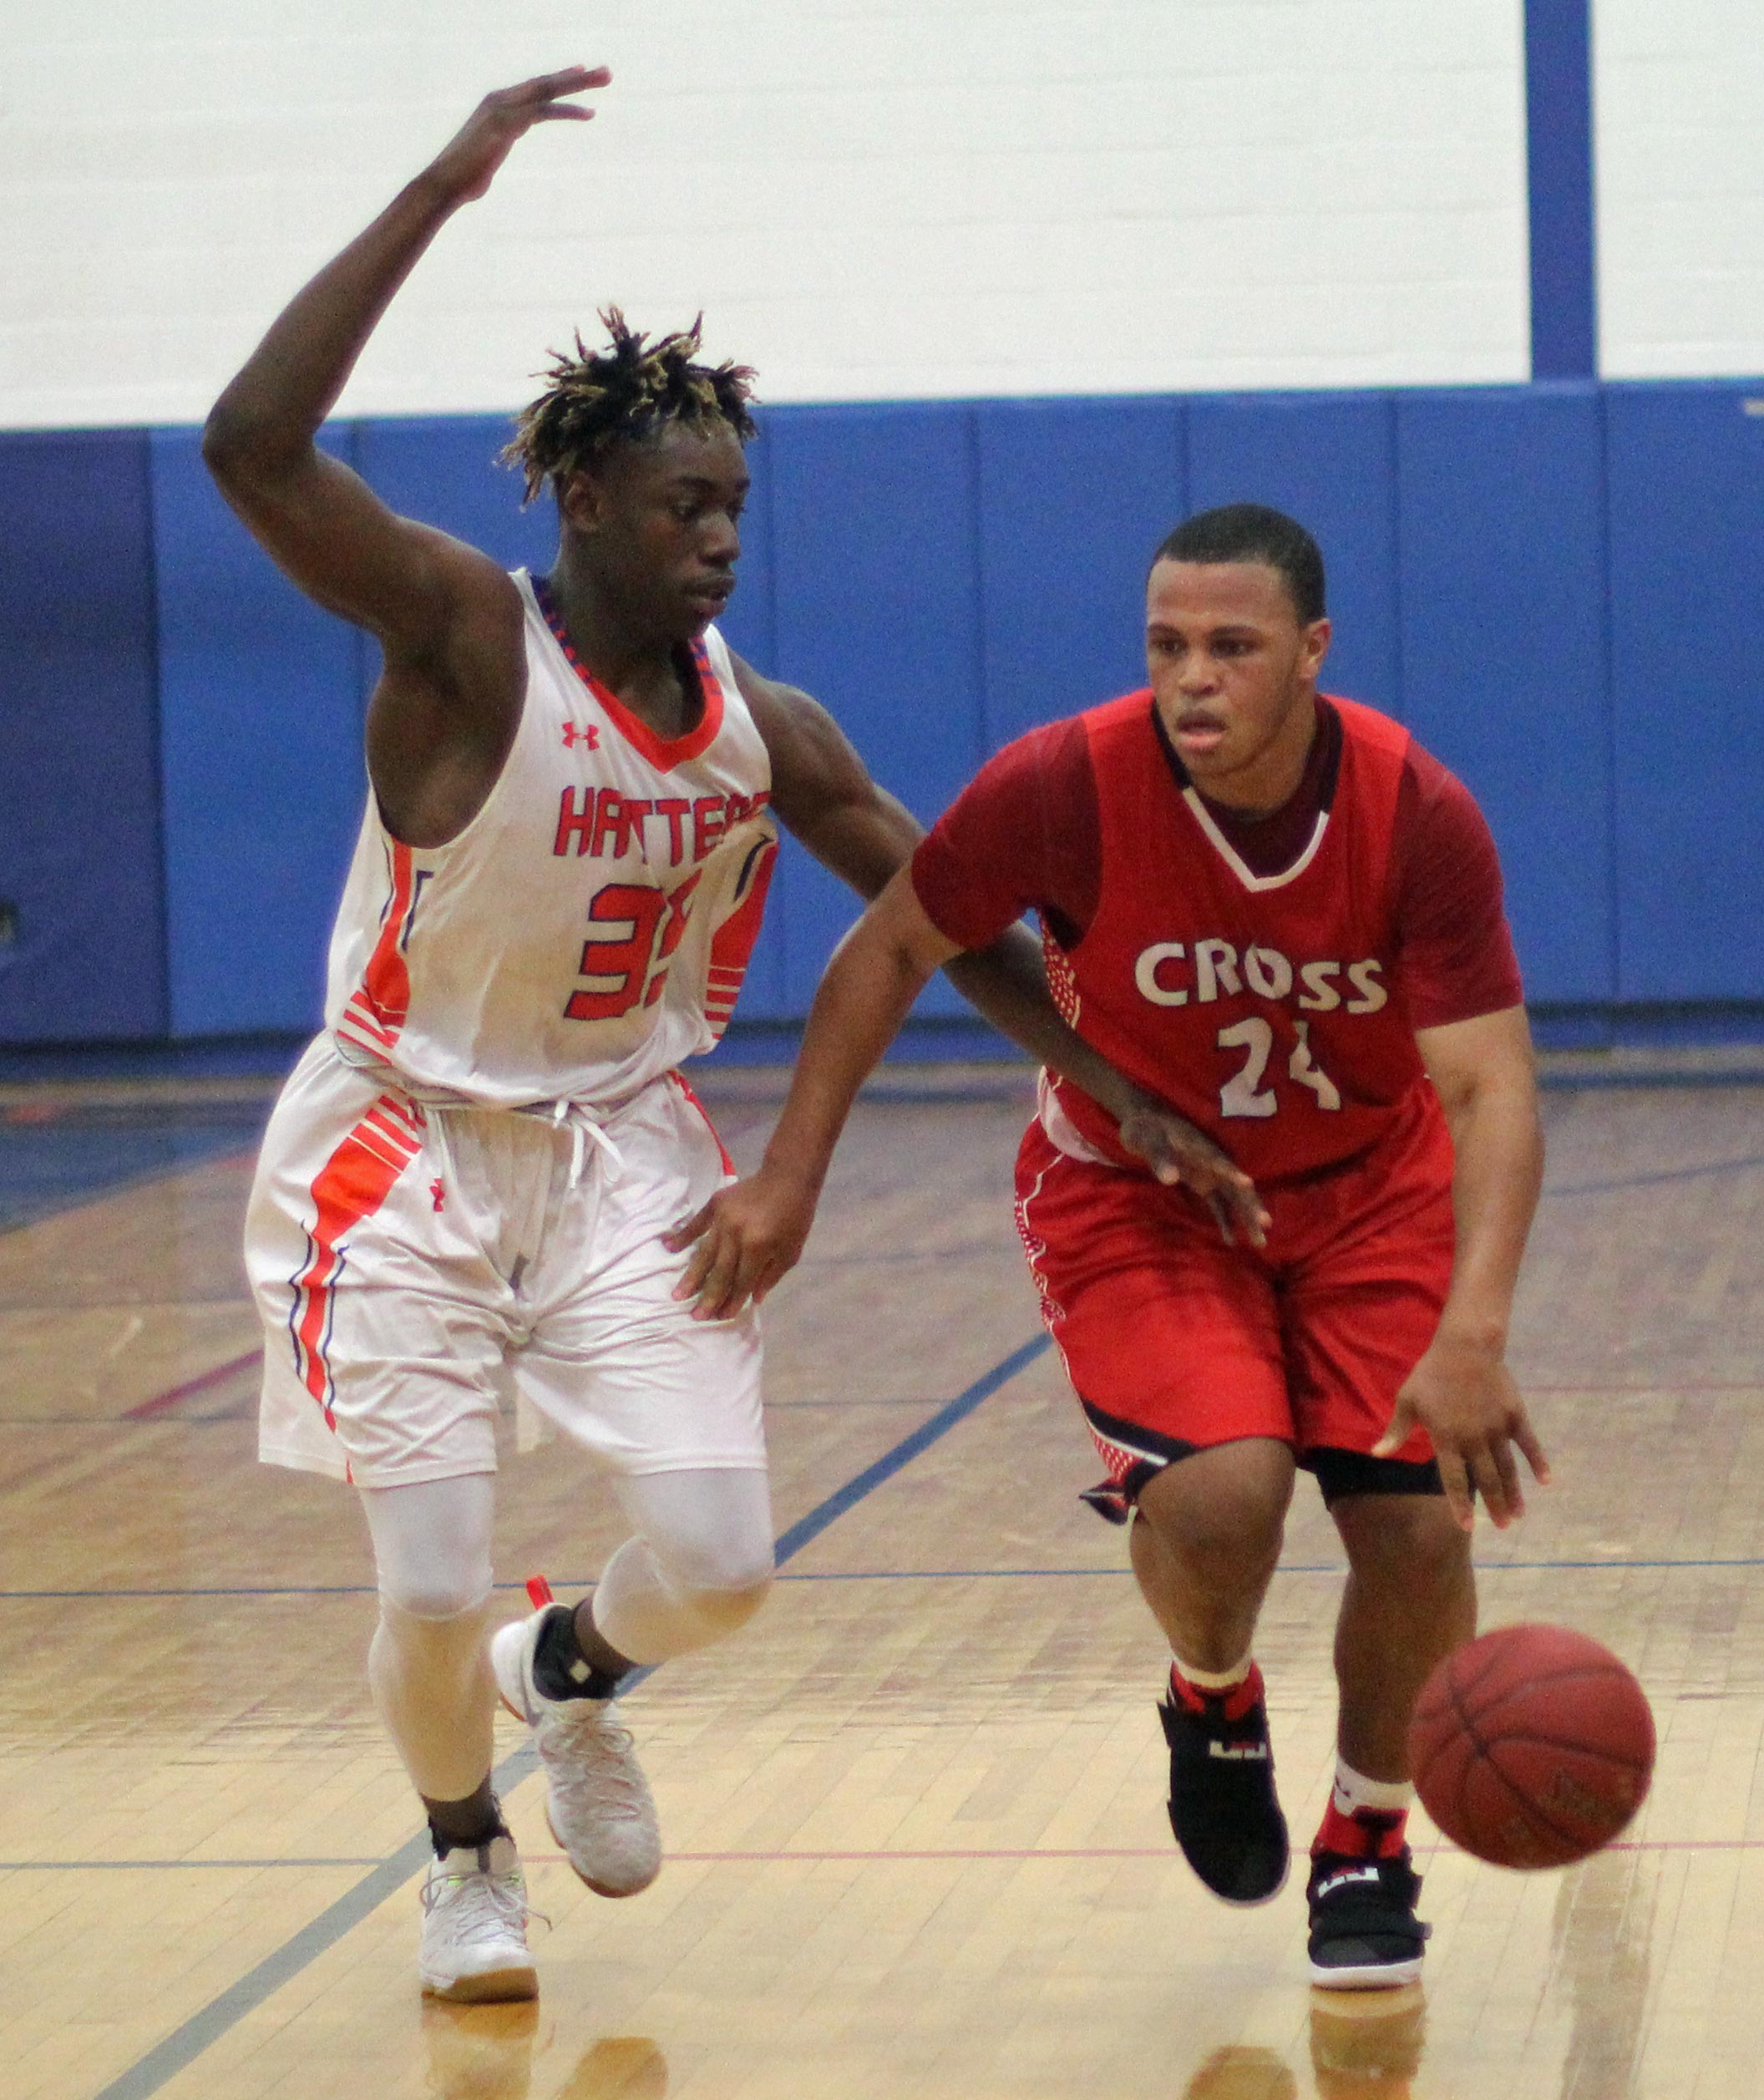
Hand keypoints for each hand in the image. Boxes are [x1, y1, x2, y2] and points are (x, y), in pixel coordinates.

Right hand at [425, 66, 610, 205]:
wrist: (444, 185)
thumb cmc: (463, 180)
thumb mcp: (483, 160)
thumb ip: (493, 152)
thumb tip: (489, 164)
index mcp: (496, 105)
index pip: (533, 88)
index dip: (559, 80)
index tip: (581, 74)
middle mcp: (500, 100)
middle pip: (545, 83)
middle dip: (577, 77)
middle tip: (606, 72)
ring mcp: (503, 110)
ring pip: (548, 90)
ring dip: (579, 85)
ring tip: (606, 80)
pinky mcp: (507, 125)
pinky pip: (543, 111)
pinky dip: (567, 110)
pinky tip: (588, 113)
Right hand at [662, 1164, 820, 1320]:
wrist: (788, 1177)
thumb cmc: (795, 1217)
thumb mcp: (791, 1251)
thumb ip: (771, 1276)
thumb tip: (752, 1299)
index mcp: (759, 1247)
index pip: (742, 1280)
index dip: (732, 1301)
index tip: (720, 1317)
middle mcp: (737, 1234)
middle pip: (721, 1272)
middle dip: (708, 1296)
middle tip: (695, 1316)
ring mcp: (724, 1219)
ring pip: (705, 1253)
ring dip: (692, 1276)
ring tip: (678, 1295)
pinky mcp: (716, 1204)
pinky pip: (696, 1223)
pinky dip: (683, 1236)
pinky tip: (669, 1248)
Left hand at [1114, 1099, 1269, 1248]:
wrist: (1144, 1125)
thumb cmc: (1146, 1129)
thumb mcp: (1147, 1141)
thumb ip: (1159, 1158)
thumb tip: (1170, 1178)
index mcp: (1201, 1148)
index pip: (1220, 1161)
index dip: (1232, 1173)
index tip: (1247, 1184)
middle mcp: (1213, 1162)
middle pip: (1236, 1184)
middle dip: (1250, 1204)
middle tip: (1265, 1224)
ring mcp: (1210, 1173)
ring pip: (1234, 1197)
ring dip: (1246, 1217)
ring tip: (1260, 1241)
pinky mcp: (1203, 1183)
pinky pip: (1219, 1204)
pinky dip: (1226, 1220)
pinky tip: (1232, 1241)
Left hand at [1375, 1331, 1550, 1531]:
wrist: (1466, 1347)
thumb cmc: (1431, 1374)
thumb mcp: (1408, 1401)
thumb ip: (1396, 1431)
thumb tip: (1376, 1454)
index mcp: (1447, 1439)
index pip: (1454, 1479)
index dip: (1459, 1504)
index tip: (1466, 1527)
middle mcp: (1474, 1439)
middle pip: (1486, 1480)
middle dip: (1494, 1506)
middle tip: (1503, 1527)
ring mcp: (1497, 1429)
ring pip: (1507, 1468)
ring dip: (1514, 1493)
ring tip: (1519, 1515)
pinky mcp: (1514, 1416)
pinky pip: (1529, 1444)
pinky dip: (1538, 1463)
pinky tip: (1546, 1482)